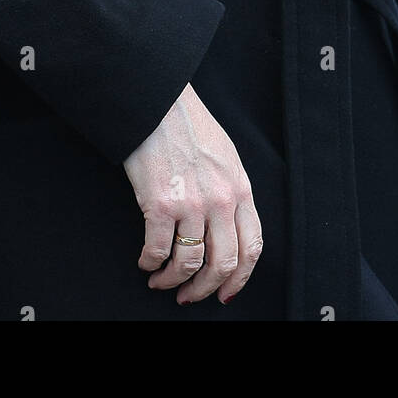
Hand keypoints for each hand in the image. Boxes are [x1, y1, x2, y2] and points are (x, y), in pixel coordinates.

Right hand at [122, 84, 262, 304]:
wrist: (159, 102)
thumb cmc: (189, 125)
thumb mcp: (225, 155)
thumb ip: (231, 190)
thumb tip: (229, 227)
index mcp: (240, 188)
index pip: (251, 247)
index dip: (239, 278)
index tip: (225, 293)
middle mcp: (221, 200)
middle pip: (222, 263)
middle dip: (205, 288)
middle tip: (189, 295)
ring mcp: (191, 203)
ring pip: (189, 262)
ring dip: (173, 280)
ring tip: (161, 280)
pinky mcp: (160, 203)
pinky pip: (157, 249)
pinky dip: (150, 263)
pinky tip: (146, 261)